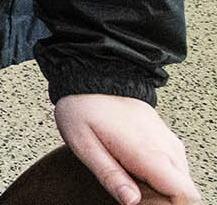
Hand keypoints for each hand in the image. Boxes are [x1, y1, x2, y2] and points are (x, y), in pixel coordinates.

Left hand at [53, 94, 200, 204]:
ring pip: (181, 183)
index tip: (143, 204)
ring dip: (160, 191)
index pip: (185, 195)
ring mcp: (170, 145)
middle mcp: (168, 150)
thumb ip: (110, 176)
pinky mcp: (166, 142)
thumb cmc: (84, 109)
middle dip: (162, 203)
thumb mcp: (84, 145)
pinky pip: (174, 171)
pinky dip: (159, 179)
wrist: (95, 78)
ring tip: (126, 179)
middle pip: (185, 194)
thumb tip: (132, 202)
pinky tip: (132, 172)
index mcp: (150, 154)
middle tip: (128, 192)